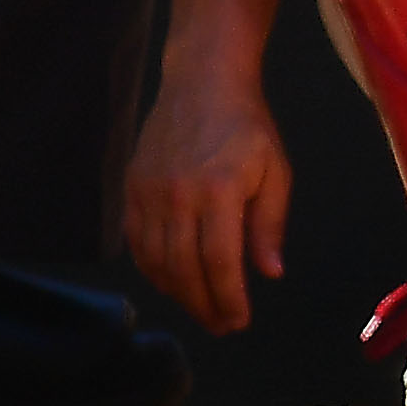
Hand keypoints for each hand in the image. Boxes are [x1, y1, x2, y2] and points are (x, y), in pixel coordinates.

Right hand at [124, 67, 292, 334]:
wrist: (202, 81)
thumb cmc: (247, 127)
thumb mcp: (275, 170)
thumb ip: (269, 225)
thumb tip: (269, 273)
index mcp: (219, 190)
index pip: (219, 262)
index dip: (228, 298)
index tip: (239, 320)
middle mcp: (177, 195)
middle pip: (183, 270)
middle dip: (203, 305)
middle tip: (221, 324)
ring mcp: (148, 193)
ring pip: (155, 262)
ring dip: (178, 293)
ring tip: (201, 307)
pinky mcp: (131, 189)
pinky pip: (136, 243)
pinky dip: (152, 269)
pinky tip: (172, 280)